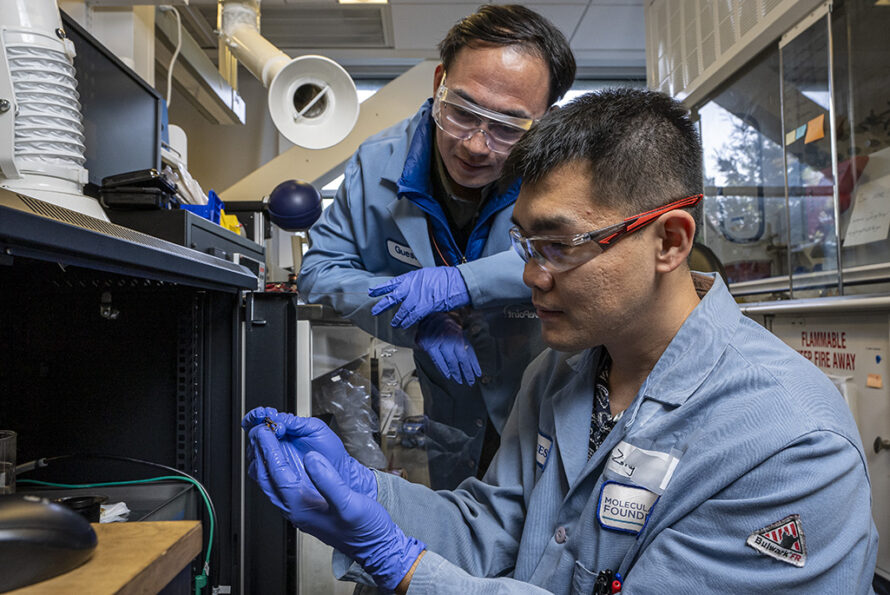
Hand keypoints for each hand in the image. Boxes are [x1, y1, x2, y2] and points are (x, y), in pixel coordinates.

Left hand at [249, 426, 425, 590]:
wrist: (376, 546)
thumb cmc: (365, 529)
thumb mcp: (349, 503)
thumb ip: (328, 481)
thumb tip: (310, 458)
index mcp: (302, 507)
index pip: (277, 473)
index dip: (269, 450)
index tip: (264, 431)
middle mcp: (296, 510)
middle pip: (266, 479)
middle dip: (259, 454)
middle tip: (258, 432)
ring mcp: (300, 510)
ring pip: (271, 483)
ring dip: (265, 462)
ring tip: (265, 442)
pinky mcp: (307, 508)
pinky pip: (282, 486)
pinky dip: (277, 469)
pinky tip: (283, 460)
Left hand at [369, 267, 469, 327]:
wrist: (458, 282)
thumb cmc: (446, 278)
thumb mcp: (428, 275)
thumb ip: (417, 283)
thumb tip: (412, 290)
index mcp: (411, 277)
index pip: (392, 283)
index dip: (381, 288)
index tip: (372, 292)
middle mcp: (411, 286)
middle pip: (392, 297)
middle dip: (382, 305)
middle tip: (374, 311)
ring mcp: (416, 296)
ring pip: (401, 310)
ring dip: (397, 318)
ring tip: (394, 323)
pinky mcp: (423, 306)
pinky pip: (412, 317)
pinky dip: (407, 322)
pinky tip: (404, 325)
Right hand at [415, 313, 481, 384]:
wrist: (431, 317)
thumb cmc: (449, 329)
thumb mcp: (461, 336)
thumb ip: (468, 350)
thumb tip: (476, 367)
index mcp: (459, 336)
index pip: (467, 355)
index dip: (472, 366)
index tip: (476, 376)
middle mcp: (449, 339)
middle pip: (459, 360)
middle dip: (465, 372)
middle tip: (470, 381)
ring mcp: (438, 342)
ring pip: (449, 361)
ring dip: (455, 372)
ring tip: (459, 380)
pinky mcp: (429, 346)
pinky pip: (437, 361)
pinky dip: (443, 369)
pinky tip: (448, 375)